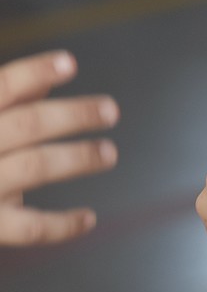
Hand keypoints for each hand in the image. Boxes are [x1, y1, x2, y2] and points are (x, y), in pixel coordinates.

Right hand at [0, 51, 118, 245]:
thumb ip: (2, 103)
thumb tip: (42, 81)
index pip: (2, 88)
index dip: (33, 72)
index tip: (70, 63)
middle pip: (27, 125)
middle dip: (74, 115)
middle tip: (110, 110)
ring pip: (34, 167)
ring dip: (77, 158)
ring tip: (108, 153)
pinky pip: (29, 228)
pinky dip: (62, 225)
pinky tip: (88, 218)